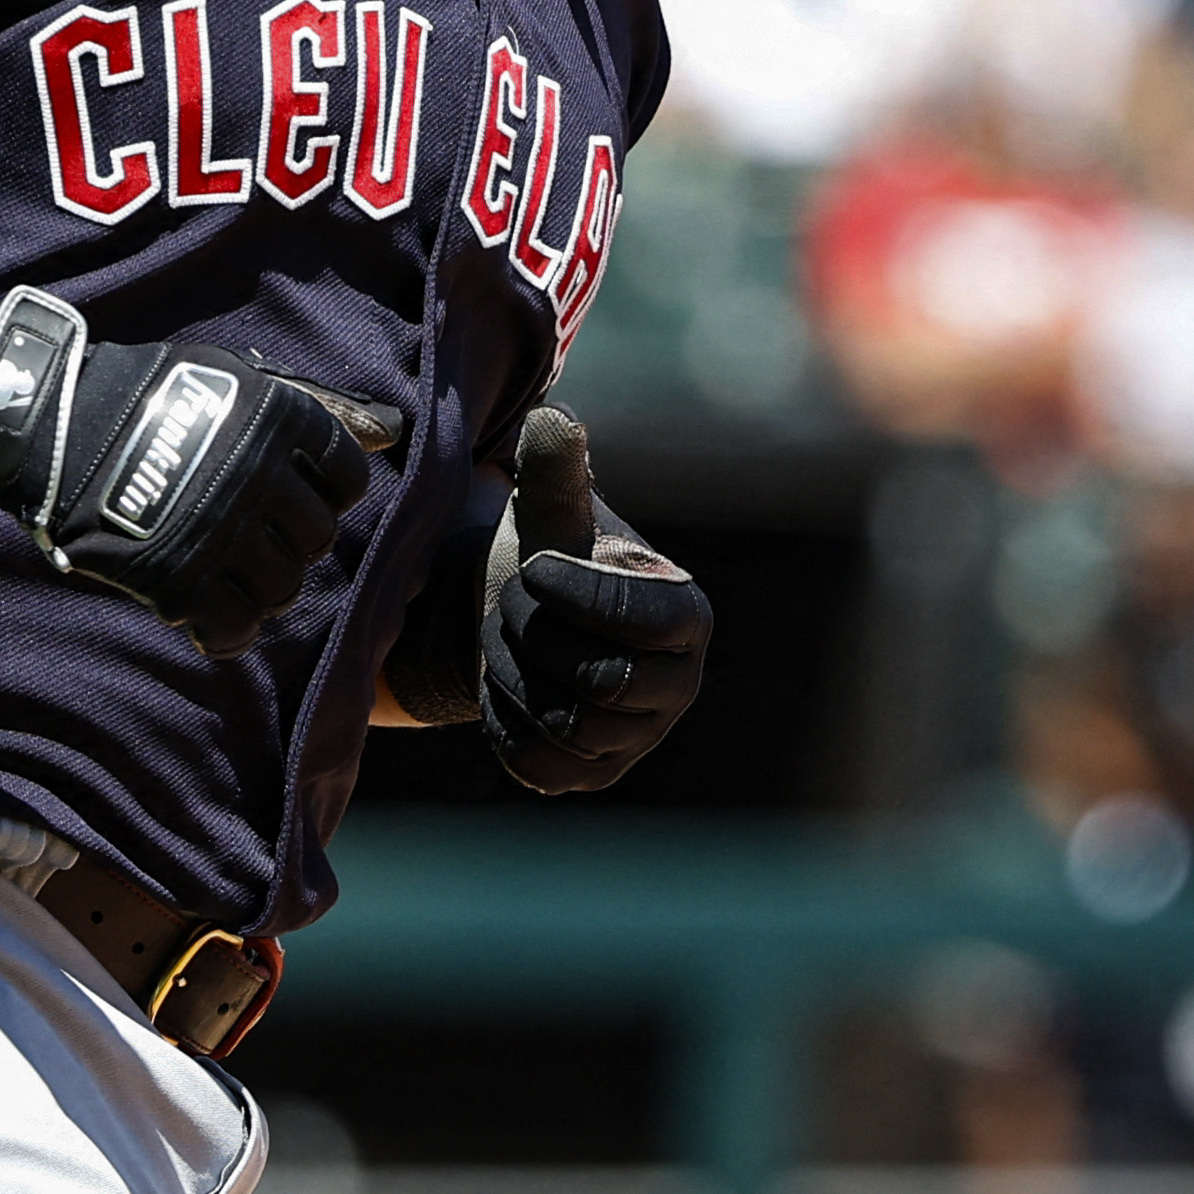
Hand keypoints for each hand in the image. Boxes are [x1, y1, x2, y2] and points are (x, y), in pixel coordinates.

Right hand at [0, 287, 377, 657]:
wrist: (50, 423)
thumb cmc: (152, 396)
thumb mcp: (239, 382)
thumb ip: (318, 410)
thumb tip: (394, 431)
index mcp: (277, 419)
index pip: (346, 477)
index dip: (327, 492)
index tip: (294, 496)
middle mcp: (257, 475)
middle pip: (318, 539)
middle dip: (296, 544)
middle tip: (259, 540)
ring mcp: (217, 530)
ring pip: (283, 588)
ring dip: (266, 589)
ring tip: (233, 575)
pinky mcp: (175, 577)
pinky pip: (233, 628)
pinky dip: (228, 631)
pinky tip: (209, 615)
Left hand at [479, 406, 712, 794]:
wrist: (528, 623)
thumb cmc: (554, 559)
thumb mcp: (554, 515)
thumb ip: (556, 472)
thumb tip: (551, 419)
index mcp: (688, 617)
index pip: (640, 623)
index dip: (577, 596)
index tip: (532, 566)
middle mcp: (679, 685)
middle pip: (598, 682)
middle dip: (535, 635)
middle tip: (510, 602)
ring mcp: (639, 738)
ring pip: (568, 727)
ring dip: (515, 676)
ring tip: (507, 638)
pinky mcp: (594, 774)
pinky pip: (541, 764)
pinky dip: (506, 723)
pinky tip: (506, 683)